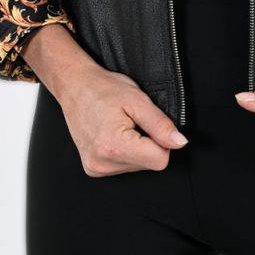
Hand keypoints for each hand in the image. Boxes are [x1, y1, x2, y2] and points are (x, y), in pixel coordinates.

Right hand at [59, 63, 188, 175]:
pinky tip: (113, 134)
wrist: (75, 86)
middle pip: (149, 164)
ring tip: (121, 125)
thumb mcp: (138, 100)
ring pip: (138, 166)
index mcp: (114, 146)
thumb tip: (180, 142)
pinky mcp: (93, 169)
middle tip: (133, 121)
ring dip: (137, 147)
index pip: (160, 160)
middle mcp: (102, 163)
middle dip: (148, 143)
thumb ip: (160, 125)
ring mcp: (96, 168)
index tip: (150, 123)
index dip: (162, 140)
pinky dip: (125, 151)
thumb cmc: (104, 88)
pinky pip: (124, 166)